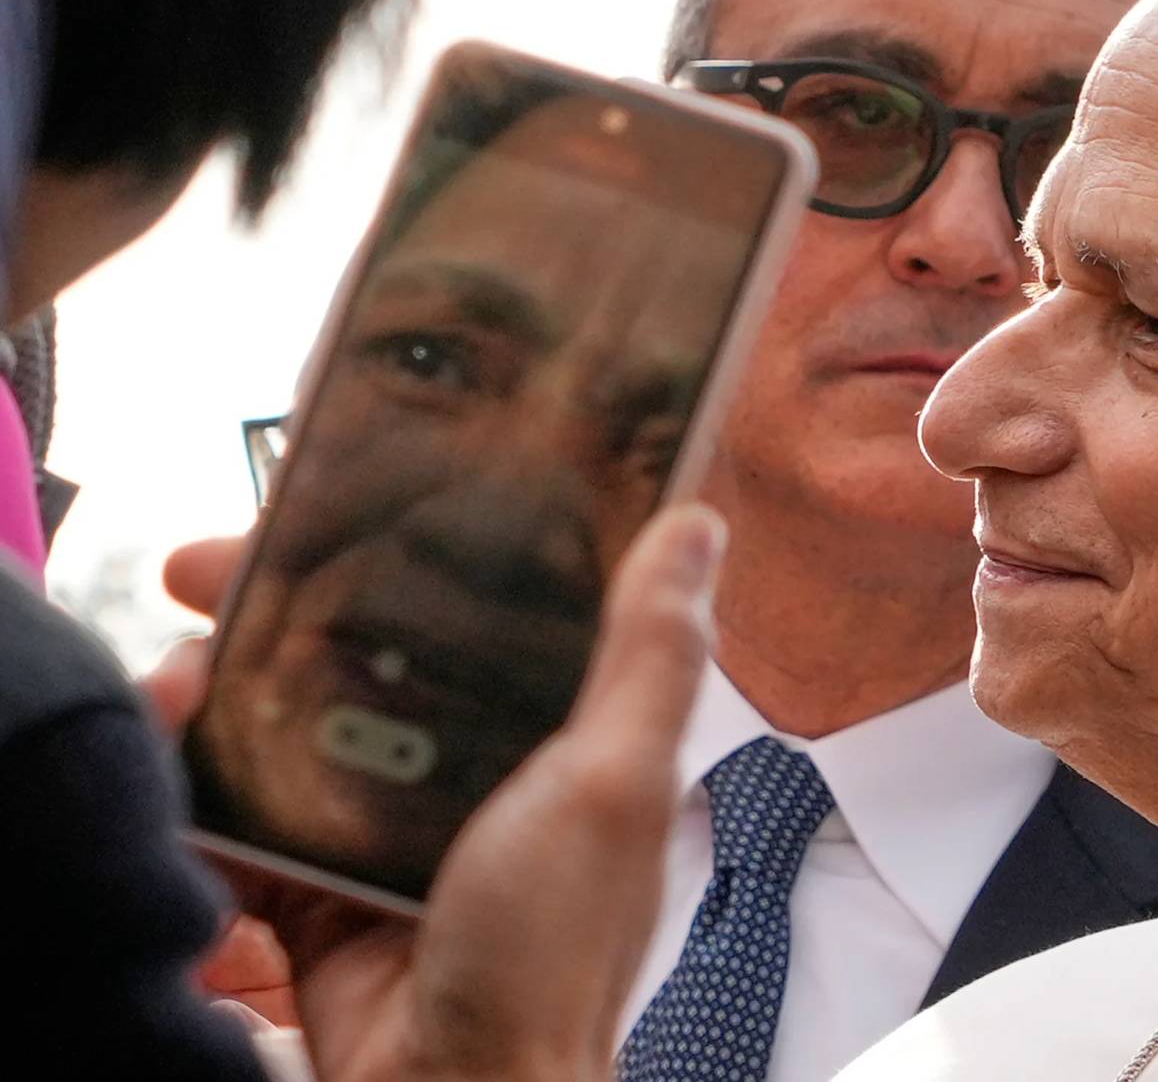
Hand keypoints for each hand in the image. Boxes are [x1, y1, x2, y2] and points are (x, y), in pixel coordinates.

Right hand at [168, 506, 722, 1081]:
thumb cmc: (556, 950)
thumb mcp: (615, 783)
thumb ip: (651, 657)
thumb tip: (697, 528)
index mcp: (552, 732)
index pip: (476, 607)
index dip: (409, 545)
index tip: (342, 499)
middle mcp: (471, 768)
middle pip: (365, 650)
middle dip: (280, 603)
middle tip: (204, 572)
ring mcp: (387, 826)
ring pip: (291, 718)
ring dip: (224, 680)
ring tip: (179, 667)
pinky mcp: (314, 884)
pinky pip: (243, 810)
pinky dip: (197, 774)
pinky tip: (169, 740)